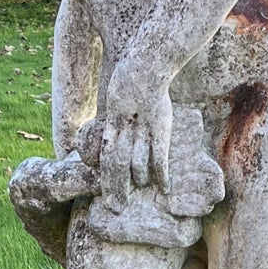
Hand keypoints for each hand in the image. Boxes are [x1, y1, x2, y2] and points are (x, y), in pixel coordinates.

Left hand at [100, 65, 172, 205]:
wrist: (148, 61)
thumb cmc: (137, 70)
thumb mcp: (122, 90)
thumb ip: (119, 108)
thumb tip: (115, 119)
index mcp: (113, 121)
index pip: (104, 154)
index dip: (104, 174)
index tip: (103, 192)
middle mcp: (125, 128)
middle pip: (116, 163)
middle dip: (115, 186)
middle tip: (115, 207)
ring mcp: (141, 128)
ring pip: (135, 161)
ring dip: (135, 180)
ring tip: (137, 196)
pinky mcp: (159, 126)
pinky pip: (160, 154)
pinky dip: (161, 172)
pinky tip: (165, 188)